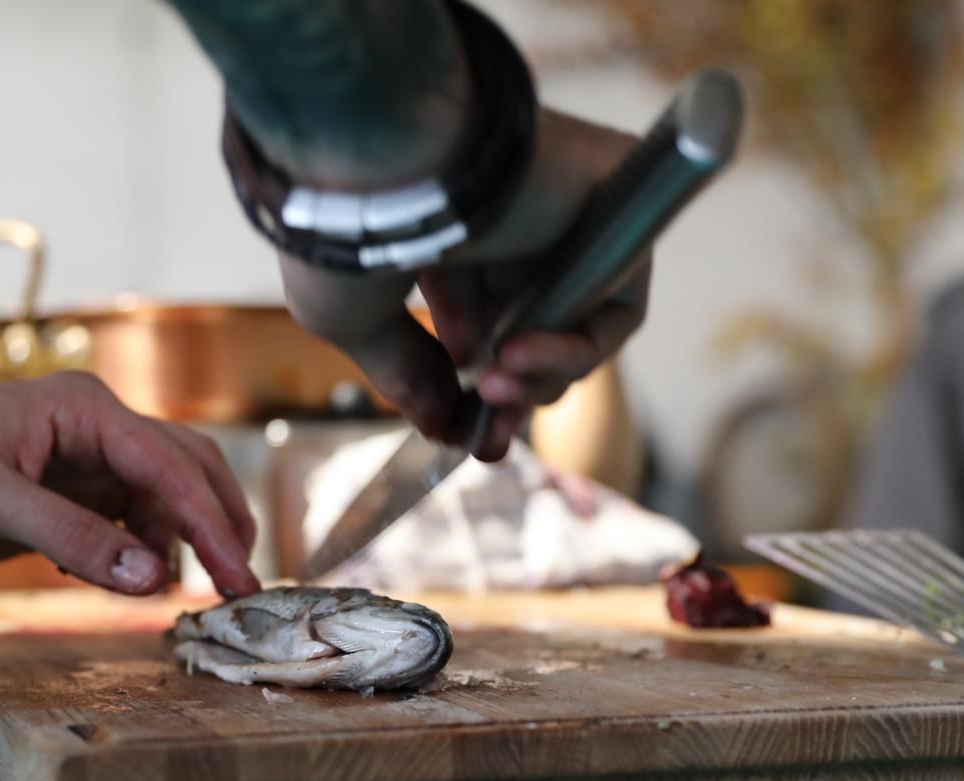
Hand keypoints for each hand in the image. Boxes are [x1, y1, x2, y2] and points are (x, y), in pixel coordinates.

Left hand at [0, 372, 259, 596]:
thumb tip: (153, 577)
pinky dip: (139, 557)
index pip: (170, 465)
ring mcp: (77, 466)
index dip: (211, 524)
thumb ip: (73, 537)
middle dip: (216, 526)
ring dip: (179, 545)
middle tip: (240, 590)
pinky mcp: (60, 501)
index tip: (239, 579)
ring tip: (184, 597)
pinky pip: (124, 527)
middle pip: (185, 470)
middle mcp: (91, 429)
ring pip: (160, 501)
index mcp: (80, 408)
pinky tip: (130, 585)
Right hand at [279, 109, 648, 461]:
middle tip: (482, 439)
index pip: (484, 325)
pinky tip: (514, 358)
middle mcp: (513, 221)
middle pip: (534, 336)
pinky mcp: (612, 203)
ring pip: (577, 333)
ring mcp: (566, 212)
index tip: (458, 439)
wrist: (376, 157)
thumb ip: (405, 373)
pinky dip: (570, 352)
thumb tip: (440, 426)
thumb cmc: (346, 226)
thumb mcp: (355, 317)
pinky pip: (617, 308)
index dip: (474, 392)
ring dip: (534, 382)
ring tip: (489, 387)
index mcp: (451, 235)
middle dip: (509, 399)